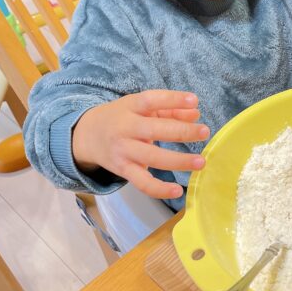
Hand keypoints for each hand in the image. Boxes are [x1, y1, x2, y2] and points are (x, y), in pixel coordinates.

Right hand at [72, 90, 209, 199]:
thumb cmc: (123, 118)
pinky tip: (178, 190)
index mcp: (130, 107)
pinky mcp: (123, 170)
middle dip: (181, 131)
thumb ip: (170, 109)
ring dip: (178, 161)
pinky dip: (159, 189)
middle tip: (204, 132)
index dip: (172, 99)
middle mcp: (125, 128)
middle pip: (154, 130)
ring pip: (152, 158)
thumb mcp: (141, 107)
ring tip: (200, 162)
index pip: (151, 100)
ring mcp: (123, 151)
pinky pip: (142, 183)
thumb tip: (195, 114)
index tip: (194, 100)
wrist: (87, 135)